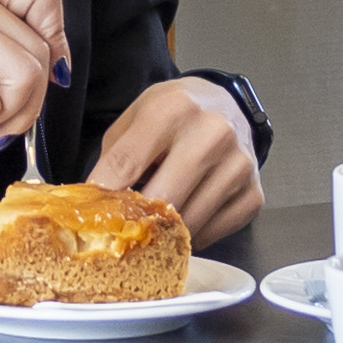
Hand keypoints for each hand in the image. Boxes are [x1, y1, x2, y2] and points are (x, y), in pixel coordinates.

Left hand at [89, 75, 260, 247]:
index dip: (103, 195)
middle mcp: (212, 133)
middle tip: (120, 231)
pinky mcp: (253, 194)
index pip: (127, 162)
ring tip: (153, 224)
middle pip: (163, 198)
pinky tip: (183, 220)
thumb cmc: (174, 115)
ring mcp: (238, 165)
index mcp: (173, 108)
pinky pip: (213, 234)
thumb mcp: (136, 117)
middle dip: (136, 221)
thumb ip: (116, 156)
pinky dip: (192, 236)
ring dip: (165, 232)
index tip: (89, 217)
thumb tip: (95, 206)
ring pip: (189, 222)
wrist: (226, 106)